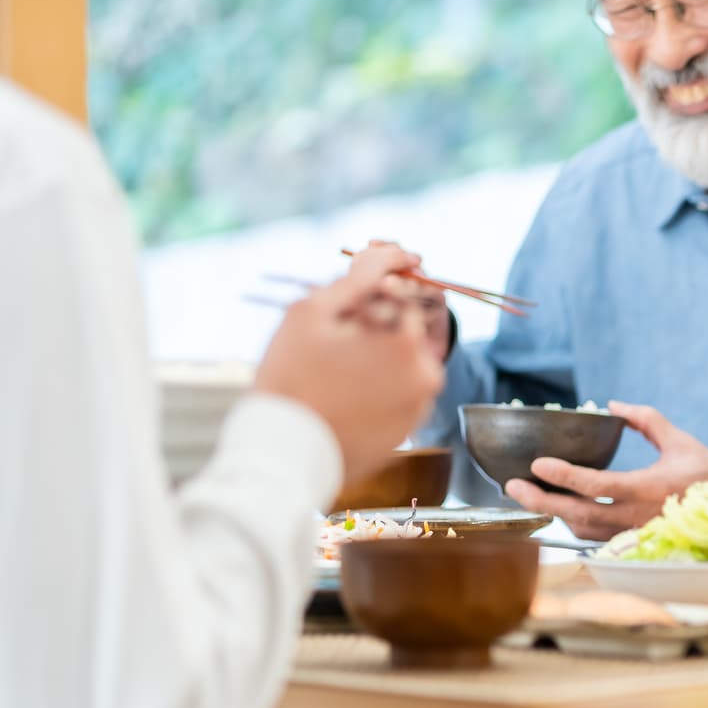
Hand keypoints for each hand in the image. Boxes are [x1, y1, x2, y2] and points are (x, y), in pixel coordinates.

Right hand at [252, 243, 444, 484]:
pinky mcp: (406, 431)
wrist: (281, 455)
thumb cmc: (290, 378)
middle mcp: (426, 375)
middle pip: (405, 326)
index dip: (379, 281)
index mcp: (409, 341)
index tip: (357, 284)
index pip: (405, 291)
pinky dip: (375, 382)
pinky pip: (396, 391)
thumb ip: (359, 276)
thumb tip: (392, 251)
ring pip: (400, 360)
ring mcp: (419, 407)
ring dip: (375, 351)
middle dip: (377, 318)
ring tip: (331, 362)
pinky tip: (339, 388)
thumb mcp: (314, 311)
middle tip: (335, 329)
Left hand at [504, 402, 707, 540]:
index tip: (537, 464)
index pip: (593, 484)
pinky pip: (595, 538)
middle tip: (513, 487)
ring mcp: (633, 533)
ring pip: (582, 530)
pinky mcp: (634, 541)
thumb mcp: (678, 440)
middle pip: (577, 514)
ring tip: (530, 496)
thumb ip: (645, 419)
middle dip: (541, 501)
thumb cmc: (707, 473)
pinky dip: (573, 525)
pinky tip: (559, 511)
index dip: (562, 475)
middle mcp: (635, 516)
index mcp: (646, 488)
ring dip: (554, 514)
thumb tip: (614, 403)